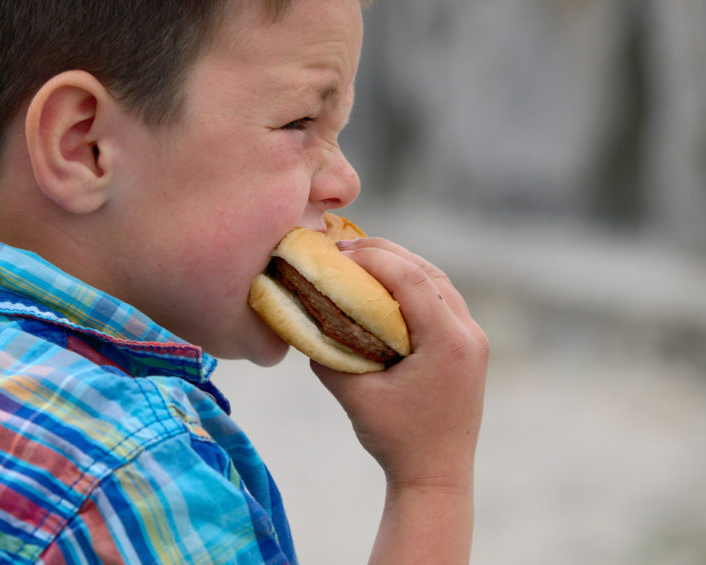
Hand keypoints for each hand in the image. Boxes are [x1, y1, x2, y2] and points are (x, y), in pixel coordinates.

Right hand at [312, 237, 488, 490]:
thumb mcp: (355, 396)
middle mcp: (469, 334)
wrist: (436, 476)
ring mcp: (474, 339)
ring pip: (439, 283)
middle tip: (346, 249)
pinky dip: (415, 288)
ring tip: (363, 262)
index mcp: (448, 342)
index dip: (373, 258)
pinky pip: (443, 302)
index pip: (411, 279)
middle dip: (386, 254)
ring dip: (402, 267)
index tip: (339, 253)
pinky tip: (387, 290)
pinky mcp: (470, 347)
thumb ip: (328, 354)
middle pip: (428, 272)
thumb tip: (306, 318)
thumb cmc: (396, 441)